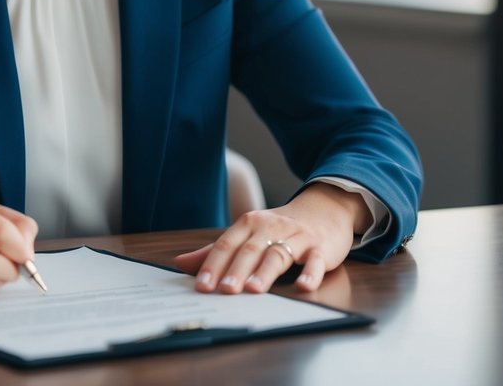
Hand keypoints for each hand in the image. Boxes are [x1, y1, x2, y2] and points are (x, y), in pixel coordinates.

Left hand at [174, 183, 368, 293]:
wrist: (323, 211)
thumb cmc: (279, 229)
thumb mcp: (247, 235)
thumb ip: (216, 251)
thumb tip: (179, 263)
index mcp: (249, 224)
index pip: (227, 244)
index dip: (213, 265)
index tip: (202, 285)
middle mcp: (271, 227)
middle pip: (250, 250)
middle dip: (236, 270)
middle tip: (225, 290)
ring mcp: (296, 237)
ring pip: (278, 255)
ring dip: (265, 272)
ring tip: (254, 289)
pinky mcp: (319, 248)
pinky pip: (315, 260)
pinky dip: (310, 273)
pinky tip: (304, 286)